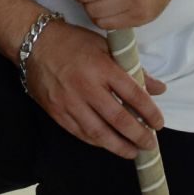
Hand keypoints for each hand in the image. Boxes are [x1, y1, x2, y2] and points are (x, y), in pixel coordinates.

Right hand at [24, 18, 166, 157]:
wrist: (34, 43)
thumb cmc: (73, 42)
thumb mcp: (106, 47)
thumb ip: (133, 68)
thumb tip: (158, 88)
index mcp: (102, 67)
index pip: (133, 94)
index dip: (149, 112)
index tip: (158, 123)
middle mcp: (86, 86)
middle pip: (118, 118)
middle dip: (137, 135)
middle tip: (149, 144)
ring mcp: (69, 102)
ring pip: (98, 132)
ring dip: (118, 146)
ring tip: (132, 152)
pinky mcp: (56, 112)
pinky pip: (80, 133)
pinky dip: (96, 141)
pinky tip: (108, 144)